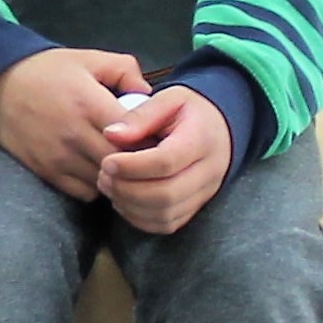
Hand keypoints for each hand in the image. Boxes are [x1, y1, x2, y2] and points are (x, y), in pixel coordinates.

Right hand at [0, 46, 150, 199]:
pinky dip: (96, 186)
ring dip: (118, 178)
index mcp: (90, 104)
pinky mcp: (46, 171)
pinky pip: (84, 192)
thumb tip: (149, 96)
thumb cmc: (46, 70)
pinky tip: (97, 170)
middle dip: (140, 164)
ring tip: (123, 164)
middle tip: (147, 156)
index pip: (137, 137)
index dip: (154, 142)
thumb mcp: (89, 58)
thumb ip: (126, 70)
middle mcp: (75, 135)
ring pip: (106, 183)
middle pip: (124, 165)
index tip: (158, 137)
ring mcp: (59, 157)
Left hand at [96, 82, 233, 234]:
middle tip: (103, 175)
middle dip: (126, 189)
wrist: (219, 130)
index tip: (106, 161)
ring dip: (129, 205)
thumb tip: (110, 135)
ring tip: (108, 186)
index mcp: (202, 140)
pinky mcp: (195, 207)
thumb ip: (140, 115)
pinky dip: (139, 218)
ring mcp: (204, 193)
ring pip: (165, 214)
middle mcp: (209, 171)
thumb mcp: (169, 98)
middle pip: (166, 194)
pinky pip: (166, 224)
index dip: (132, 166)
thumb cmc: (189, 112)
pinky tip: (122, 200)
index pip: (167, 162)